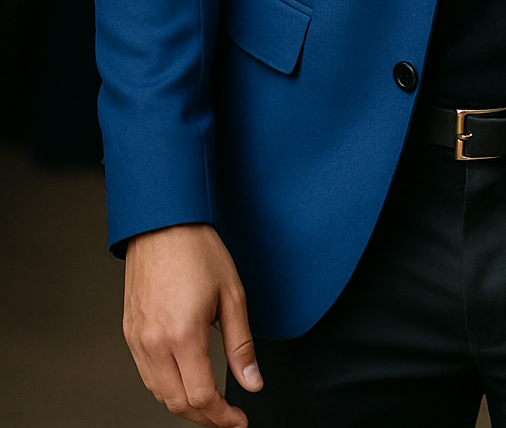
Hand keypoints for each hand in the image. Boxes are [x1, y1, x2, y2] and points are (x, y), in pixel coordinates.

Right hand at [124, 223, 261, 425]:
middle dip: (206, 417)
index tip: (238, 420)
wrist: (163, 223)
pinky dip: (166, 387)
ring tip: (210, 401)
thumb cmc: (197, 250)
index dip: (223, 416)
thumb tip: (252, 382)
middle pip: (178, 404)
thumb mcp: (233, 295)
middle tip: (228, 416)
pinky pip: (146, 375)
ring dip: (185, 405)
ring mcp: (137, 339)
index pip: (202, 396)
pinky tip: (185, 380)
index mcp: (183, 335)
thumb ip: (242, 345)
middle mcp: (154, 343)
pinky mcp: (129, 333)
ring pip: (159, 394)